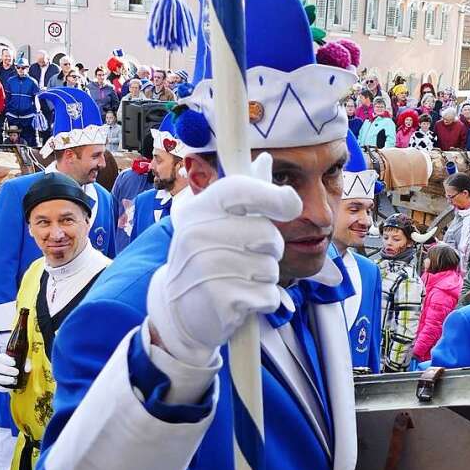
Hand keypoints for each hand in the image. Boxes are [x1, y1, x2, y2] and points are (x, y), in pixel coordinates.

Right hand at [0, 352, 29, 392]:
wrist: (15, 373)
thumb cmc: (19, 365)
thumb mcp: (24, 362)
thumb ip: (26, 364)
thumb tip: (27, 369)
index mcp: (1, 358)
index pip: (0, 357)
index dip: (6, 360)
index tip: (14, 363)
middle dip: (7, 370)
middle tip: (16, 372)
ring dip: (4, 379)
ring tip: (13, 380)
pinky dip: (2, 387)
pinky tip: (9, 387)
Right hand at [146, 152, 301, 366]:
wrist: (178, 309)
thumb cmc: (207, 258)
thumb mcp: (217, 221)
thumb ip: (247, 193)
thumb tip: (267, 159)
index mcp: (201, 209)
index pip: (241, 189)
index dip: (273, 195)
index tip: (290, 204)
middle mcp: (199, 234)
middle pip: (269, 235)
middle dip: (270, 250)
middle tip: (248, 257)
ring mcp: (208, 268)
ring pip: (272, 268)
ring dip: (266, 278)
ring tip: (240, 280)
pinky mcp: (221, 301)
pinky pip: (269, 296)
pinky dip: (264, 302)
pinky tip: (242, 302)